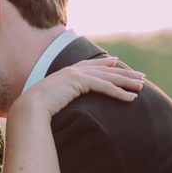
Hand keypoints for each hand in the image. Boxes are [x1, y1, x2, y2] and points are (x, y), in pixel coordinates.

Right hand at [20, 56, 144, 117]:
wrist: (29, 108)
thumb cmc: (37, 110)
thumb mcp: (50, 101)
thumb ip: (59, 98)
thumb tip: (60, 105)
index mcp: (66, 73)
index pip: (90, 65)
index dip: (105, 63)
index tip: (117, 62)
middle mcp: (73, 70)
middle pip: (105, 69)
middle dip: (124, 72)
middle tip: (141, 76)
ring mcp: (76, 74)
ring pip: (109, 77)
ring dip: (127, 82)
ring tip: (142, 86)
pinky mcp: (80, 82)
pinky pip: (105, 87)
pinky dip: (120, 93)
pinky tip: (131, 98)